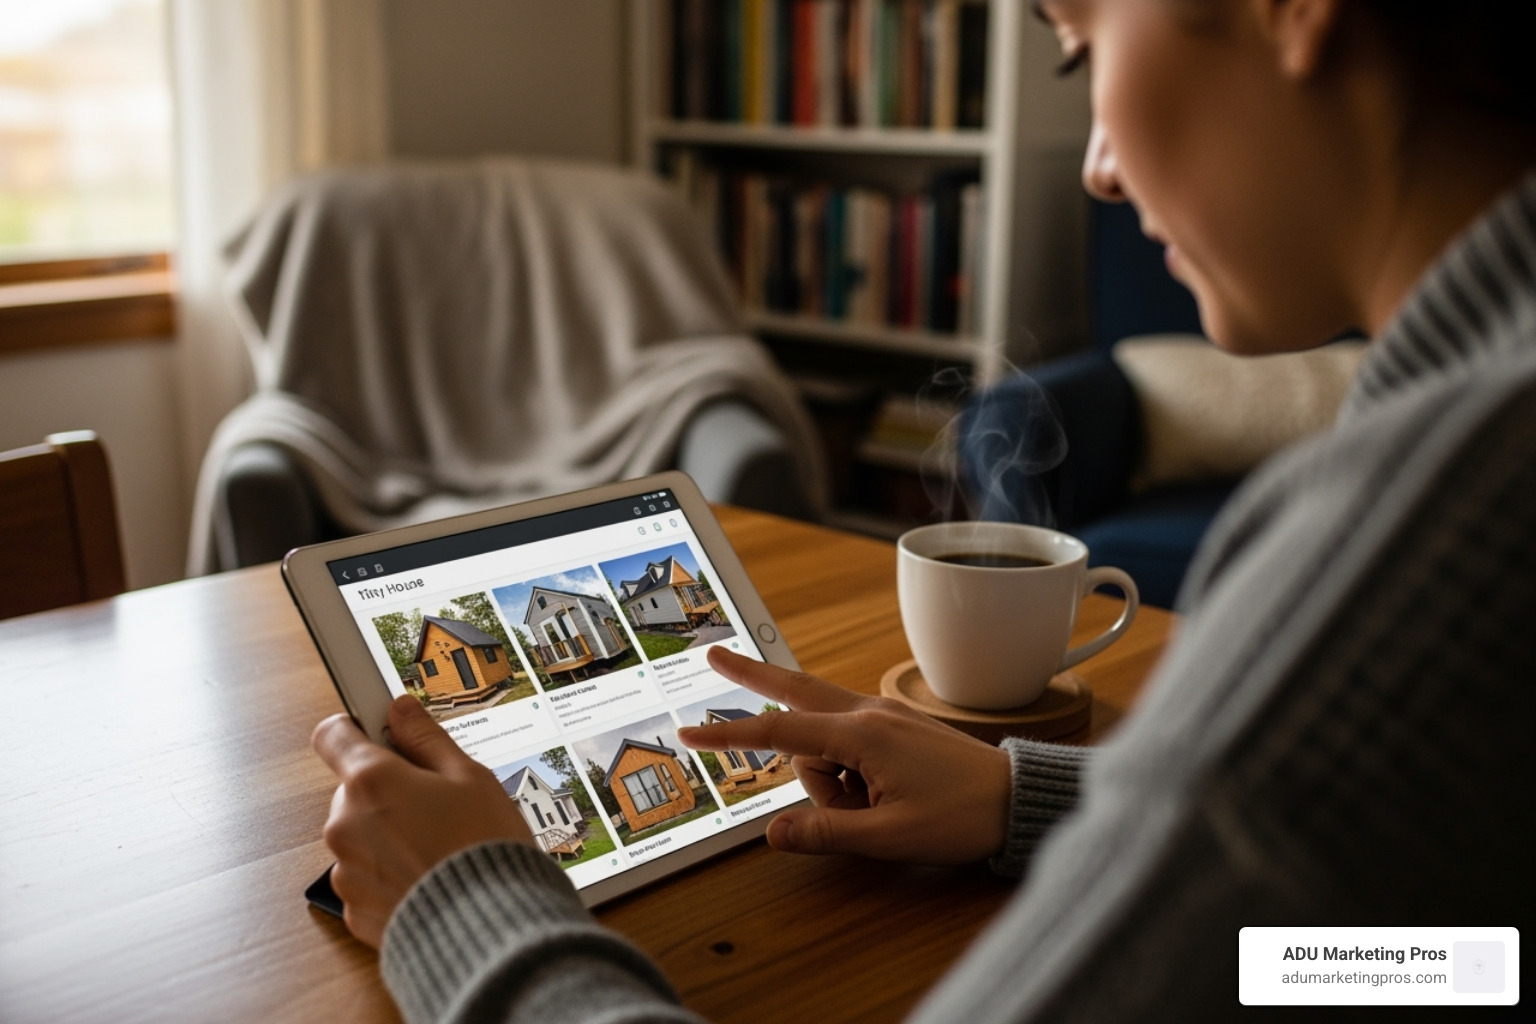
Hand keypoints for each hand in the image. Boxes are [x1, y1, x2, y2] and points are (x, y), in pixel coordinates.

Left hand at [311, 695, 533, 946]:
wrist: (486, 932)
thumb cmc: (483, 850)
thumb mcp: (470, 777)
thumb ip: (427, 738)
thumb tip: (403, 710)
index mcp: (371, 781)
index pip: (334, 733)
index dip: (356, 727)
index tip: (379, 730)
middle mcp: (345, 823)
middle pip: (355, 788)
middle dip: (388, 790)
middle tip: (436, 802)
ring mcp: (345, 869)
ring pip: (361, 834)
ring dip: (389, 834)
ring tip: (439, 847)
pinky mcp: (353, 909)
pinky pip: (367, 876)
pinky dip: (391, 874)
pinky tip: (429, 876)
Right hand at [678, 648, 1011, 864]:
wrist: (1019, 798)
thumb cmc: (963, 817)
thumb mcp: (891, 837)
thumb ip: (827, 833)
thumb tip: (773, 833)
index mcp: (863, 735)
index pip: (779, 733)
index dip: (729, 736)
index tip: (689, 732)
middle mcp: (869, 714)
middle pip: (794, 693)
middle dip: (752, 675)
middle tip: (713, 655)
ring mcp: (883, 716)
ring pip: (822, 732)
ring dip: (824, 776)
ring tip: (869, 813)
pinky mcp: (895, 727)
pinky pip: (847, 737)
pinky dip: (839, 763)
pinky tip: (869, 796)